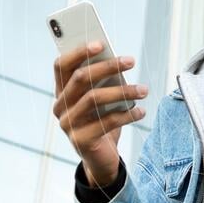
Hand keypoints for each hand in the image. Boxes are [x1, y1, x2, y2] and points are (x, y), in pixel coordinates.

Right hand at [52, 41, 147, 187]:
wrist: (100, 159)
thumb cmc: (102, 121)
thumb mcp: (101, 100)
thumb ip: (103, 82)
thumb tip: (119, 62)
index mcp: (61, 92)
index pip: (61, 65)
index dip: (78, 52)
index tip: (100, 43)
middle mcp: (60, 107)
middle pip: (80, 78)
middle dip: (107, 66)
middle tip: (131, 60)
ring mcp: (68, 124)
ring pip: (94, 98)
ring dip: (123, 91)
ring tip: (144, 89)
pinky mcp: (81, 140)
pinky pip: (106, 122)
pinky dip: (127, 114)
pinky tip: (141, 111)